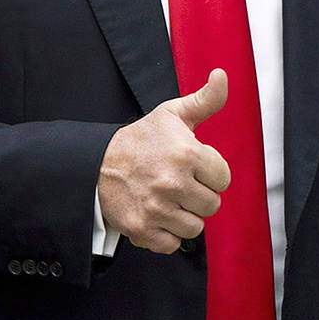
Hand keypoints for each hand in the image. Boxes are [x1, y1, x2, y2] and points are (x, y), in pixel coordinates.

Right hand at [96, 69, 230, 253]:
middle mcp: (172, 182)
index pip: (223, 179)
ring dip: (182, 216)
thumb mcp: (171, 115)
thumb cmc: (140, 140)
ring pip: (195, 227)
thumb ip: (205, 99)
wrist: (95, 163)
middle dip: (196, 195)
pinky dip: (164, 234)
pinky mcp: (142, 230)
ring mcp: (157, 208)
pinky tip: (154, 214)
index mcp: (186, 153)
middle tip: (176, 183)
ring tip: (165, 199)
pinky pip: (172, 244)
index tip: (190, 166)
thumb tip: (222, 75)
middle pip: (211, 205)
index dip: (208, 173)